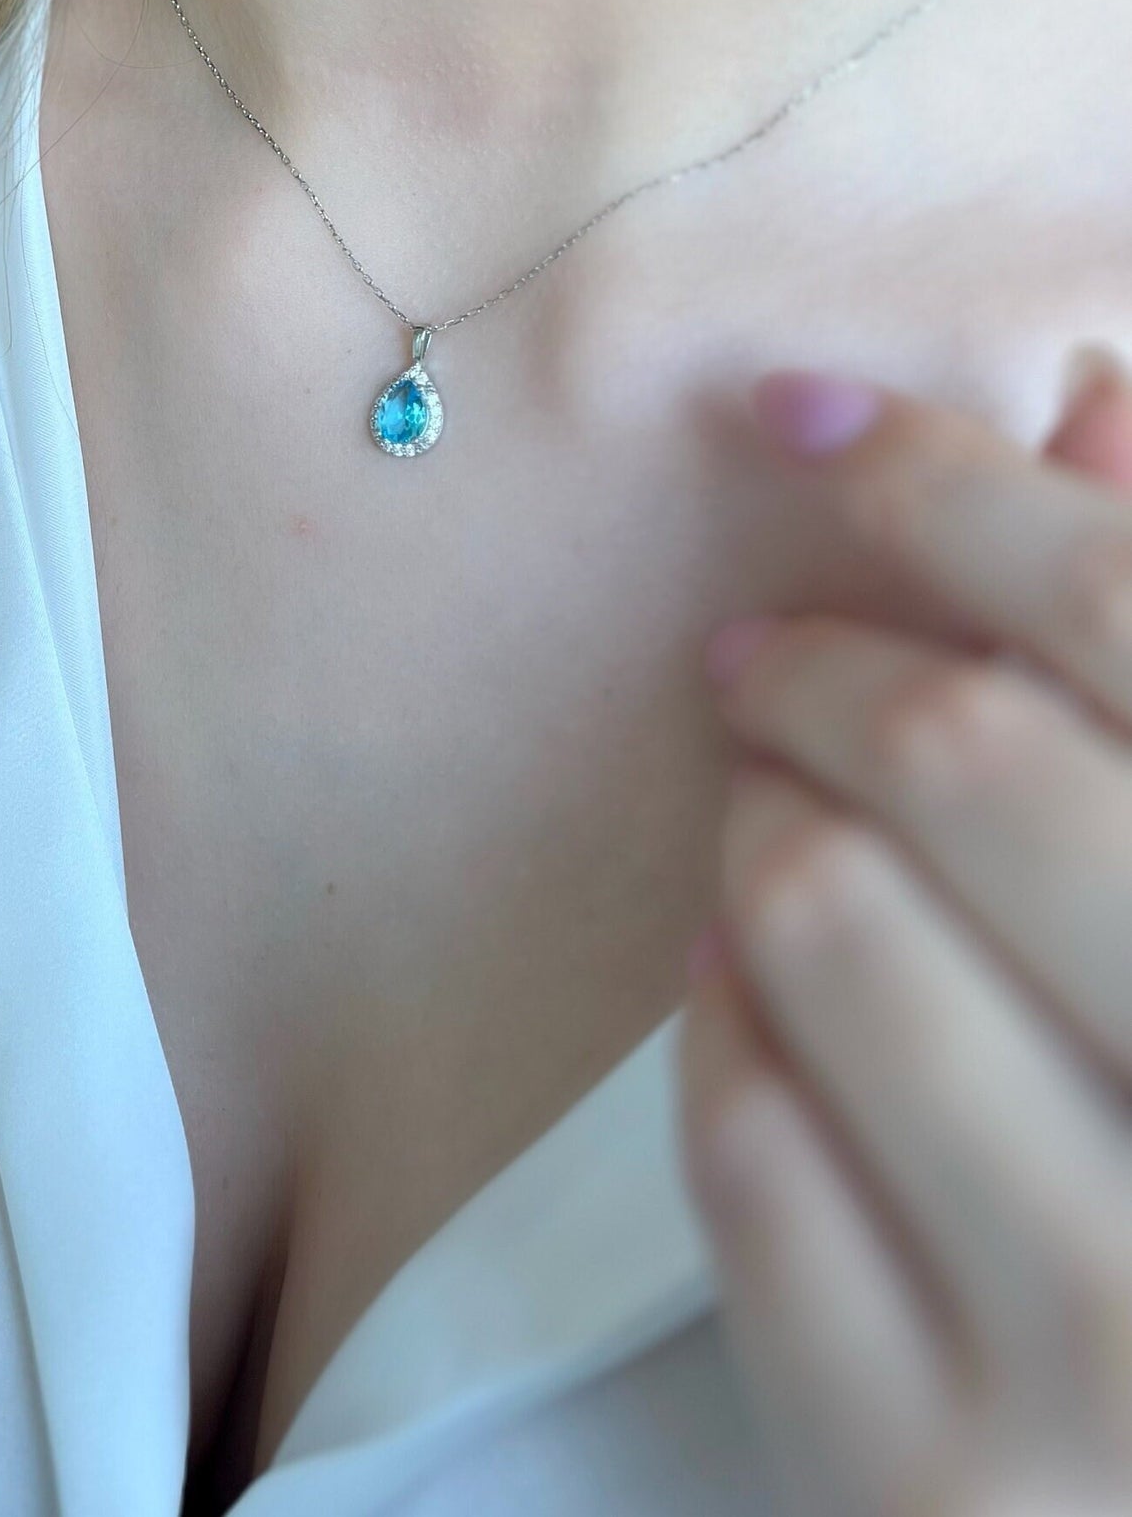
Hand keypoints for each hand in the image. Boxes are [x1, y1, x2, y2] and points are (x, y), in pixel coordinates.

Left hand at [680, 355, 1131, 1516]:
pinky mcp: (932, 1472)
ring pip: (820, 923)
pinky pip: (740, 1136)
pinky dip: (718, 1028)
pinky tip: (750, 997)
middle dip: (824, 676)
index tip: (808, 411)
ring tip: (773, 831)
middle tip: (760, 662)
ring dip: (757, 838)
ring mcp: (1109, 1342)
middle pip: (968, 758)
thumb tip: (1101, 402)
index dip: (956, 483)